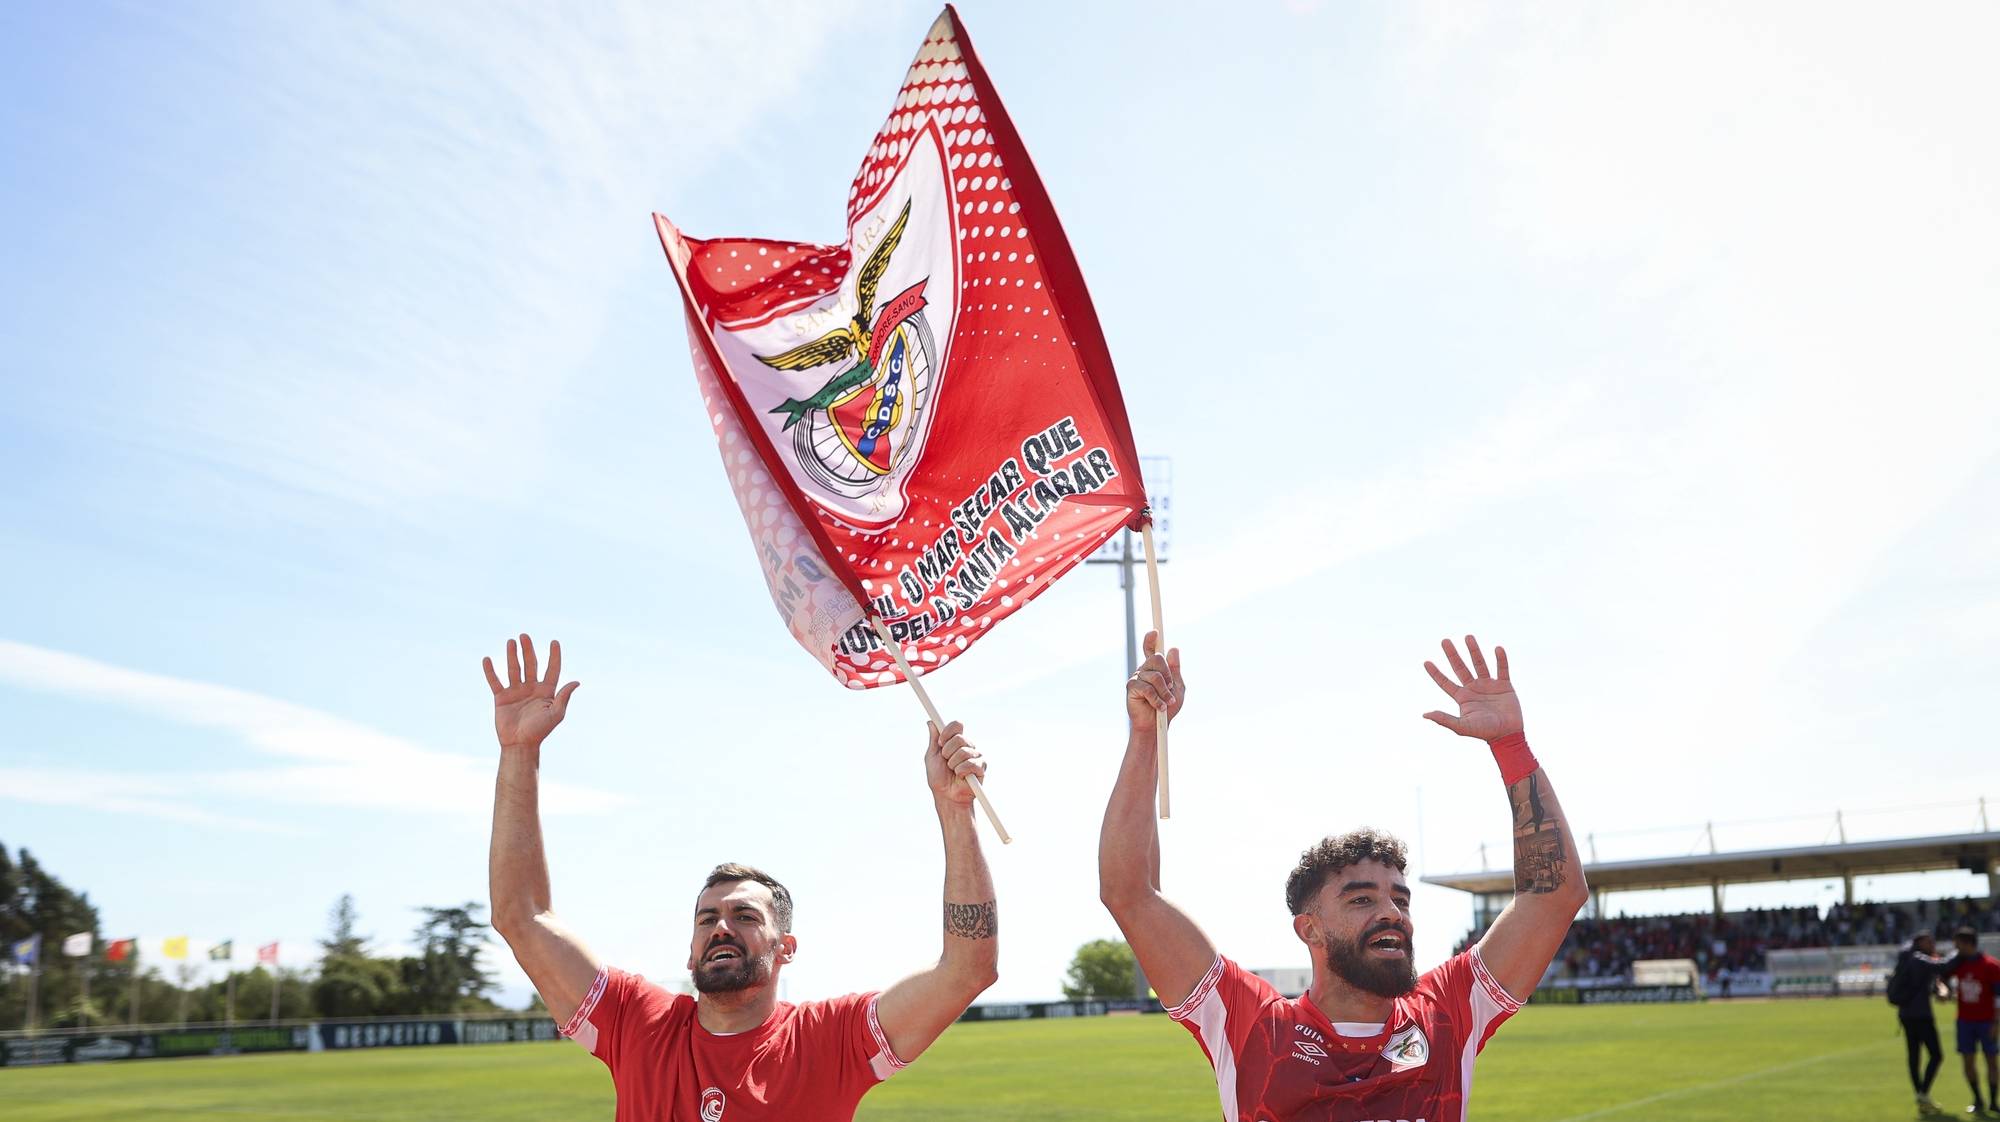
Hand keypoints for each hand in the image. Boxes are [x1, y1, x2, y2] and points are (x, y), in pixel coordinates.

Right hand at [484, 634, 579, 751]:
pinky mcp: (501, 697)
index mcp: (546, 691)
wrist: (520, 744)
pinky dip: (490, 671)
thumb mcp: (556, 714)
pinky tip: (487, 659)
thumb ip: (564, 697)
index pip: (551, 669)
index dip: (554, 656)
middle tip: (524, 635)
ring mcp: (516, 691)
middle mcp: (531, 688)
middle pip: (530, 664)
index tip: (554, 642)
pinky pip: (495, 681)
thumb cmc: (540, 731)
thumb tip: (576, 682)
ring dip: (511, 655)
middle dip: (528, 650)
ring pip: (514, 669)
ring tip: (511, 641)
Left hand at [926, 720, 985, 808]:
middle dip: (948, 752)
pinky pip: (971, 764)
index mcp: (956, 742)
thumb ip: (933, 739)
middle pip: (960, 738)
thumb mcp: (932, 756)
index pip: (957, 725)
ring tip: (953, 771)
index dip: (948, 731)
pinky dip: (961, 771)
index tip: (940, 743)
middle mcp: (968, 746)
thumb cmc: (938, 778)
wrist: (946, 796)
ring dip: (953, 764)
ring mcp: (976, 756)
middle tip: (946, 762)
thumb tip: (931, 722)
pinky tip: (961, 777)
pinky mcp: (981, 767)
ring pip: (964, 751)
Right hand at [1126, 631, 1183, 734]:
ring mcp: (1137, 677)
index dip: (1151, 639)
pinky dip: (1157, 699)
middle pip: (1157, 659)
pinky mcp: (1131, 687)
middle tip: (1171, 688)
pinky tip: (1159, 707)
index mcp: (1155, 668)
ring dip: (1165, 692)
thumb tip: (1173, 648)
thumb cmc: (1167, 707)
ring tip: (1167, 703)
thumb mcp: (1177, 687)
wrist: (1156, 727)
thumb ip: (1175, 670)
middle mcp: (1144, 670)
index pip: (1151, 650)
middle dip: (1168, 674)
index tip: (1155, 632)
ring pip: (1155, 676)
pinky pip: (1147, 688)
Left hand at [1421, 635, 1522, 741]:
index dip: (1435, 673)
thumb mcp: (1462, 726)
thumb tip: (1425, 714)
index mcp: (1463, 697)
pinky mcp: (1504, 685)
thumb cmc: (1484, 732)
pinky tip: (1497, 648)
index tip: (1425, 662)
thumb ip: (1445, 719)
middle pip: (1460, 667)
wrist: (1507, 734)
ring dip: (1474, 651)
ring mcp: (1489, 685)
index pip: (1445, 682)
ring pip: (1479, 664)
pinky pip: (1502, 669)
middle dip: (1452, 654)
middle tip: (1444, 640)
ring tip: (1468, 637)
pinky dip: (1501, 659)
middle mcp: (1474, 688)